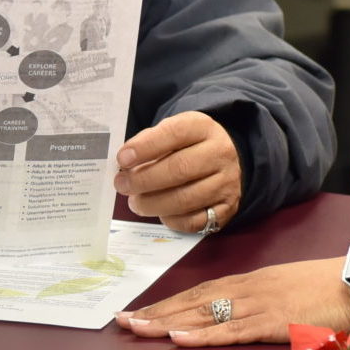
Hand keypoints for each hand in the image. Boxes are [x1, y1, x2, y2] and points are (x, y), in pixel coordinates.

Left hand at [117, 113, 241, 229]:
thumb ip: (148, 143)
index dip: (146, 147)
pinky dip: (172, 220)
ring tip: (135, 203)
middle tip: (122, 185)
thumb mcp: (171, 133)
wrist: (223, 162)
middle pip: (180, 169)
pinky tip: (160, 213)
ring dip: (153, 203)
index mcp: (203, 128)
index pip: (175, 133)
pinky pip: (195, 221)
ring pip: (186, 199)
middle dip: (144, 180)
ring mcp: (227, 182)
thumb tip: (125, 164)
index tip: (122, 159)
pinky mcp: (227, 208)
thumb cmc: (187, 147)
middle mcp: (220, 154)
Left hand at [119, 245, 349, 345]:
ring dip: (167, 322)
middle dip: (156, 312)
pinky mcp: (272, 322)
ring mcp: (257, 304)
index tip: (140, 311)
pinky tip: (177, 338)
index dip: (168, 303)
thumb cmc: (330, 289)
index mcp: (250, 282)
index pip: (199, 292)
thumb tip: (241, 320)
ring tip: (135, 329)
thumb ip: (263, 306)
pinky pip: (230, 330)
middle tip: (122, 321)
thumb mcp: (288, 294)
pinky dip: (202, 335)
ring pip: (203, 314)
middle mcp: (246, 289)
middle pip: (192, 301)